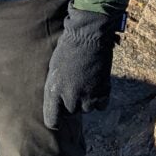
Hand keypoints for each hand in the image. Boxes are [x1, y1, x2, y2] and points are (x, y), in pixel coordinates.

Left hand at [43, 6, 123, 129]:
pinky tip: (96, 84)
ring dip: (86, 100)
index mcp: (54, 91)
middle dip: (71, 103)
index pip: (52, 121)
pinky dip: (100, 98)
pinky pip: (101, 105)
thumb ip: (55, 88)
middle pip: (71, 113)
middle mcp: (70, 98)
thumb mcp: (53, 69)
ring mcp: (88, 96)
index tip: (57, 114)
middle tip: (73, 85)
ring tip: (85, 82)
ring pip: (87, 109)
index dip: (55, 119)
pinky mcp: (103, 91)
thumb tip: (57, 102)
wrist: (88, 34)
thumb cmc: (67, 47)